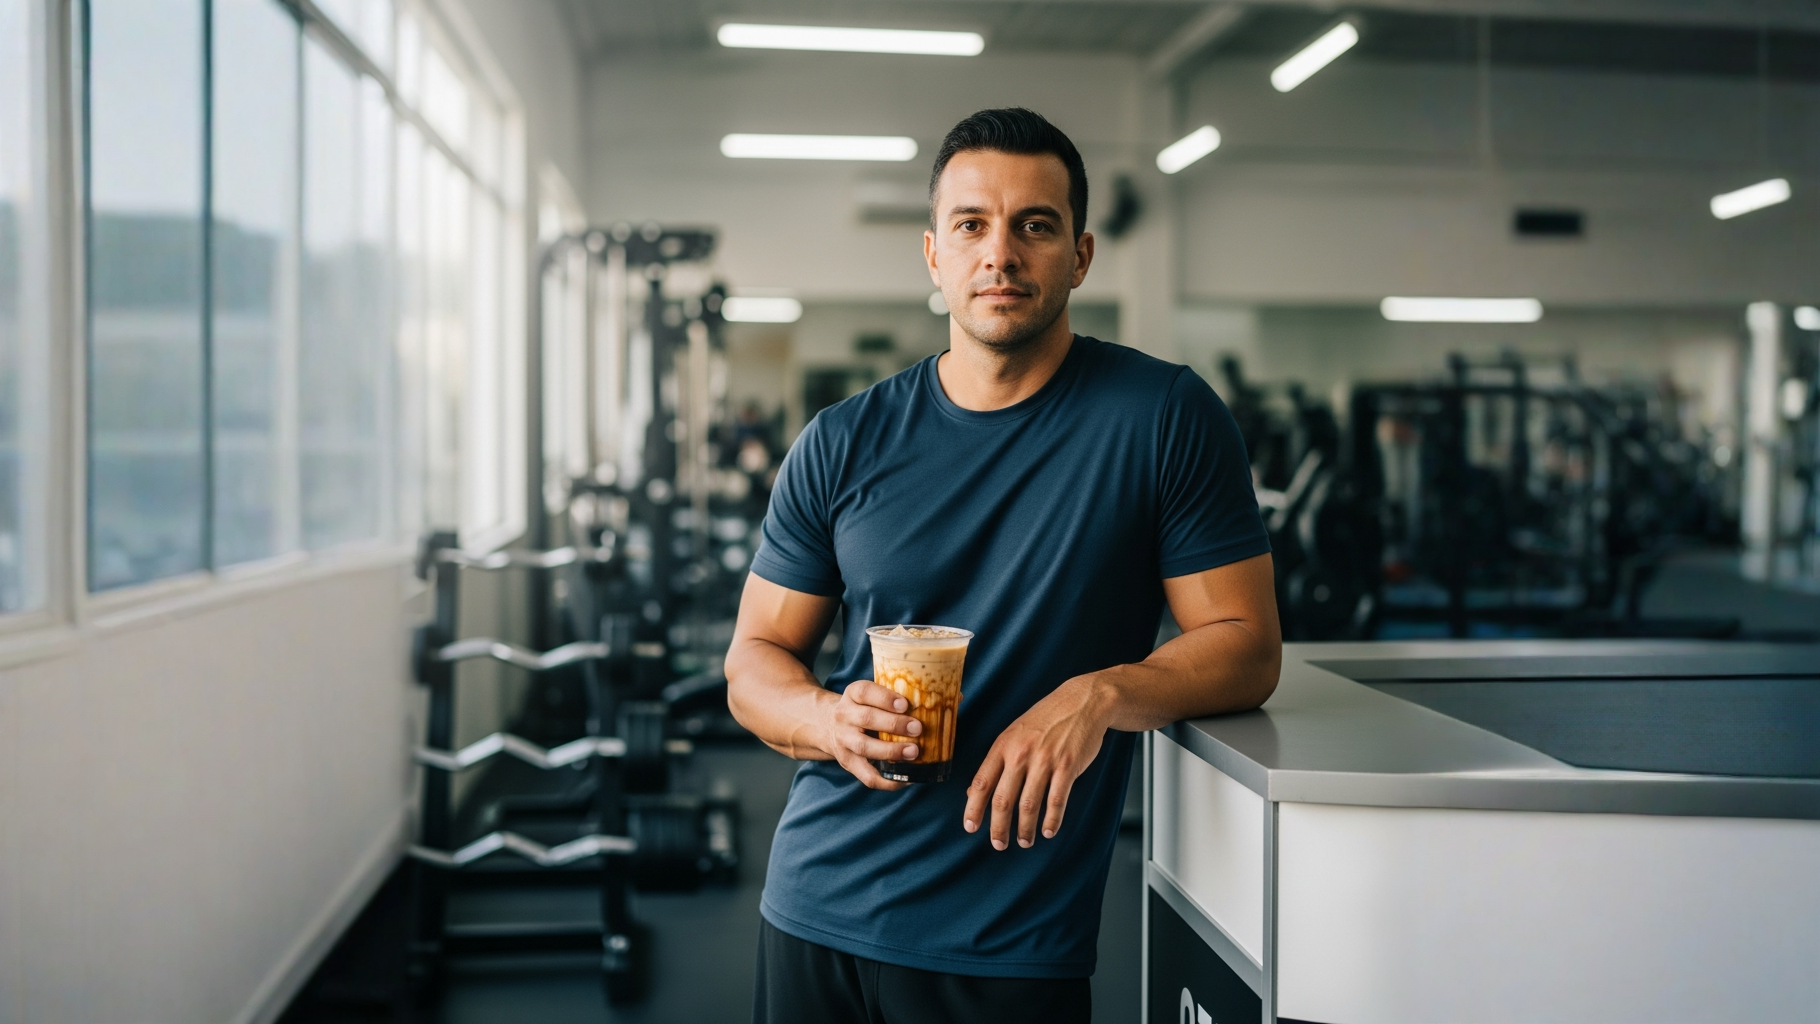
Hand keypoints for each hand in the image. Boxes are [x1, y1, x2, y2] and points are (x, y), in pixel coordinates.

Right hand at [823, 680, 925, 790]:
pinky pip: (867, 776)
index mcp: (852, 694)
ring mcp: (844, 740)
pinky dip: (888, 781)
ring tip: (914, 752)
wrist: (829, 726)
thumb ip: (898, 697)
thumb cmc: (864, 708)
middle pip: (866, 718)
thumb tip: (945, 699)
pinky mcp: (848, 763)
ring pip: (865, 747)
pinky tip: (907, 778)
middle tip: (917, 728)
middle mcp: (844, 716)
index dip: (885, 698)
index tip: (905, 704)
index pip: (865, 692)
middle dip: (893, 724)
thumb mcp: (871, 696)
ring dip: (891, 751)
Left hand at [963, 675, 1110, 849]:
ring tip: (1024, 841)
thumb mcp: (1014, 733)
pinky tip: (1048, 830)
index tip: (970, 827)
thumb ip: (996, 761)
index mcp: (1003, 745)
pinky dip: (1052, 820)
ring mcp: (1045, 760)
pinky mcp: (1068, 766)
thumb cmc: (1046, 718)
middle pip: (1003, 800)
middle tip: (999, 844)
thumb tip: (973, 791)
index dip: (973, 808)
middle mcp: (1021, 754)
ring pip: (1029, 805)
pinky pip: (1057, 800)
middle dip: (999, 828)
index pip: (981, 782)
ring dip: (1025, 829)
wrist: (1083, 701)